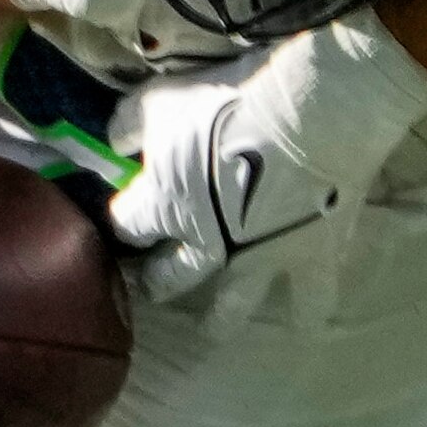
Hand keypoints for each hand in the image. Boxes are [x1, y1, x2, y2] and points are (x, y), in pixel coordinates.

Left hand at [106, 17, 426, 297]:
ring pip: (231, 308)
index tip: (119, 223)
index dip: (120, 223)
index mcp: (166, 208)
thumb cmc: (232, 104)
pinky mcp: (308, 262)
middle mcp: (206, 248)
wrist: (313, 117)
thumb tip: (113, 142)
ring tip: (215, 328)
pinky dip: (306, 310)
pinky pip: (308, 300)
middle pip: (169, 278)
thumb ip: (129, 123)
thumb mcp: (164, 99)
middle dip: (155, 283)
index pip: (128, 225)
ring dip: (219, 319)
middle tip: (151, 288)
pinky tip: (305, 320)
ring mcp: (258, 262)